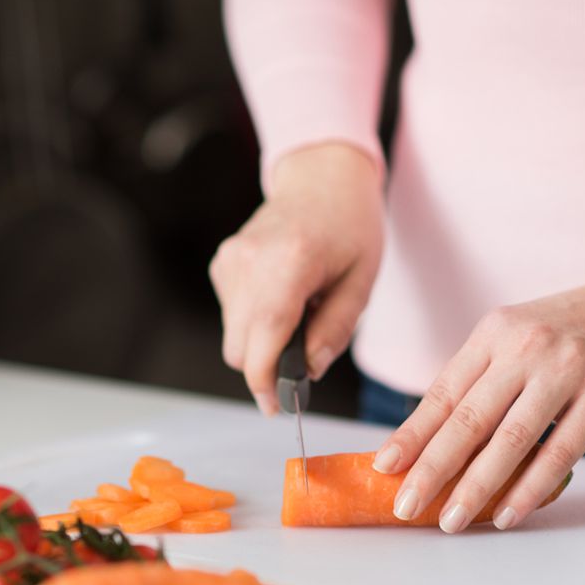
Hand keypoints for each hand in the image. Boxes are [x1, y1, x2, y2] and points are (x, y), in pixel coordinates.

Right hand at [210, 143, 384, 413]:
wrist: (323, 176)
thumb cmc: (350, 226)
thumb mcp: (361, 282)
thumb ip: (334, 330)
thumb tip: (309, 371)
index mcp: (289, 264)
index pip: (261, 341)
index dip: (265, 383)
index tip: (277, 407)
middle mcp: (249, 262)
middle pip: (239, 347)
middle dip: (267, 365)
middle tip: (303, 358)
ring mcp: (230, 261)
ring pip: (233, 335)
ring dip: (262, 341)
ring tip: (298, 313)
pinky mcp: (222, 263)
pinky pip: (232, 314)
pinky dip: (254, 320)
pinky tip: (282, 297)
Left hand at [373, 266, 584, 531]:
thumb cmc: (577, 328)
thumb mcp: (521, 335)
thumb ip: (483, 378)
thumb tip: (434, 438)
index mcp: (495, 332)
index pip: (443, 392)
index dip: (411, 434)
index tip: (383, 467)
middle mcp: (526, 347)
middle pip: (468, 419)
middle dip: (431, 469)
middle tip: (406, 506)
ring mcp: (566, 370)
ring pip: (510, 441)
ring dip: (476, 487)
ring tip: (451, 520)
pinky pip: (559, 453)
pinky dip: (530, 489)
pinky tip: (507, 513)